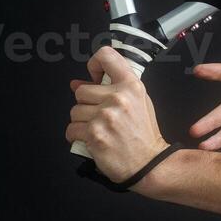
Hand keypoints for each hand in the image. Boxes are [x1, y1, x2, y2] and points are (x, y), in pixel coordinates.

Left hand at [67, 47, 168, 182]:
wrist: (149, 164)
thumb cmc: (143, 134)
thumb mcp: (138, 103)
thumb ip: (111, 89)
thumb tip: (76, 83)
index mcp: (131, 86)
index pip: (106, 55)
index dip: (94, 65)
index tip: (95, 79)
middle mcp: (118, 98)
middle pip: (81, 91)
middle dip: (86, 105)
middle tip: (101, 118)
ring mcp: (105, 116)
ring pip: (74, 111)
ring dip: (82, 123)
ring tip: (99, 130)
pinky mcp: (94, 134)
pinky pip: (71, 129)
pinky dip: (77, 137)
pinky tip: (92, 141)